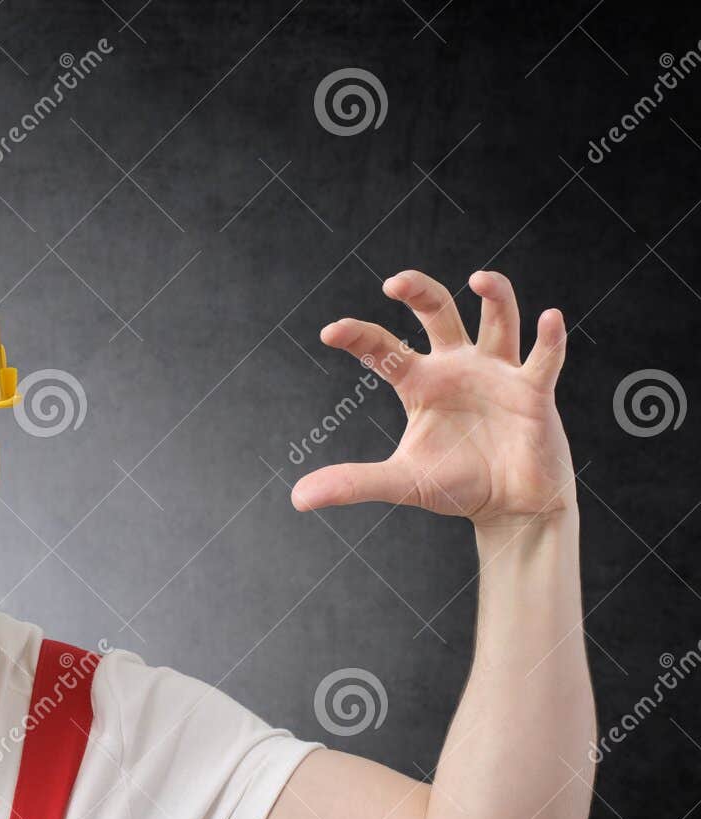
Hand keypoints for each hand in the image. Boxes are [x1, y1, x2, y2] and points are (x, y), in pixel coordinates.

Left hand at [292, 269, 574, 528]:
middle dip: (420, 292)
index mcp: (422, 384)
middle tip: (395, 282)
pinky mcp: (534, 391)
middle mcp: (458, 368)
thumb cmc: (457, 485)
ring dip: (495, 297)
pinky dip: (549, 339)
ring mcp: (498, 374)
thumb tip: (298, 498)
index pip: (386, 349)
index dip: (359, 336)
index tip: (330, 331)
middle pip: (439, 313)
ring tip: (480, 279)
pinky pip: (543, 358)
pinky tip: (550, 319)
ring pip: (498, 320)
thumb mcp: (402, 482)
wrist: (510, 508)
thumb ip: (354, 483)